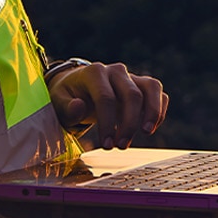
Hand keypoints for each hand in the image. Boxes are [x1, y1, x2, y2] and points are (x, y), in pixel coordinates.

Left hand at [49, 59, 168, 149]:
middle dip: (129, 124)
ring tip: (147, 132)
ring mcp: (130, 76)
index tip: (106, 145)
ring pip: (151, 88)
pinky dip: (159, 109)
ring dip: (153, 112)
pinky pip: (157, 92)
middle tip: (121, 146)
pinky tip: (151, 127)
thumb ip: (66, 107)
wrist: (76, 86)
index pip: (106, 98)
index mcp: (94, 73)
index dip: (108, 123)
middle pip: (132, 95)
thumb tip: (78, 107)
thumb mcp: (58, 102)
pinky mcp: (140, 84)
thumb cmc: (67, 97)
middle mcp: (115, 71)